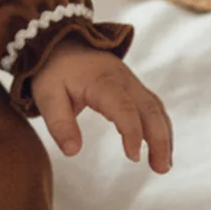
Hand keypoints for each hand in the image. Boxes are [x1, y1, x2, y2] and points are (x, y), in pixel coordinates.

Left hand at [30, 38, 172, 173]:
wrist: (60, 40)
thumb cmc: (53, 70)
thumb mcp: (47, 95)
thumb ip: (59, 124)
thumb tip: (72, 152)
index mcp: (102, 82)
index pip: (124, 109)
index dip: (132, 133)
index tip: (133, 157)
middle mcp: (123, 80)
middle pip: (150, 109)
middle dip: (159, 139)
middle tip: (161, 169)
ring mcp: (131, 81)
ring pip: (156, 108)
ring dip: (164, 136)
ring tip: (164, 165)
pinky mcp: (132, 86)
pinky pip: (153, 106)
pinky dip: (160, 126)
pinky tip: (160, 147)